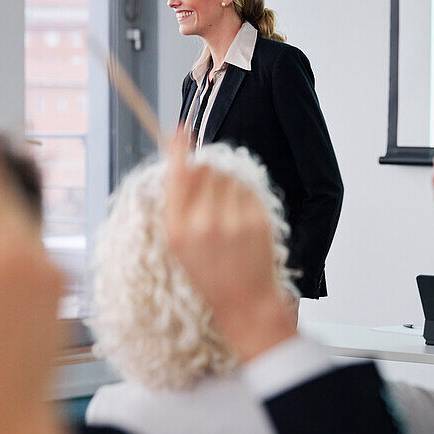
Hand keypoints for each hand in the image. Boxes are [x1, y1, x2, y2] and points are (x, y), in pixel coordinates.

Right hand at [163, 131, 294, 360]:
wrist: (245, 303)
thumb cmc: (210, 274)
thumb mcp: (180, 245)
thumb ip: (179, 205)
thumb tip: (185, 162)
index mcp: (176, 229)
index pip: (177, 176)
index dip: (178, 149)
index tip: (181, 129)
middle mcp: (202, 223)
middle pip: (204, 169)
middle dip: (207, 174)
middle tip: (211, 195)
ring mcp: (231, 221)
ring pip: (228, 176)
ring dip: (227, 184)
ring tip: (227, 212)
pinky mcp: (256, 220)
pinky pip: (248, 189)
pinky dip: (244, 196)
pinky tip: (242, 218)